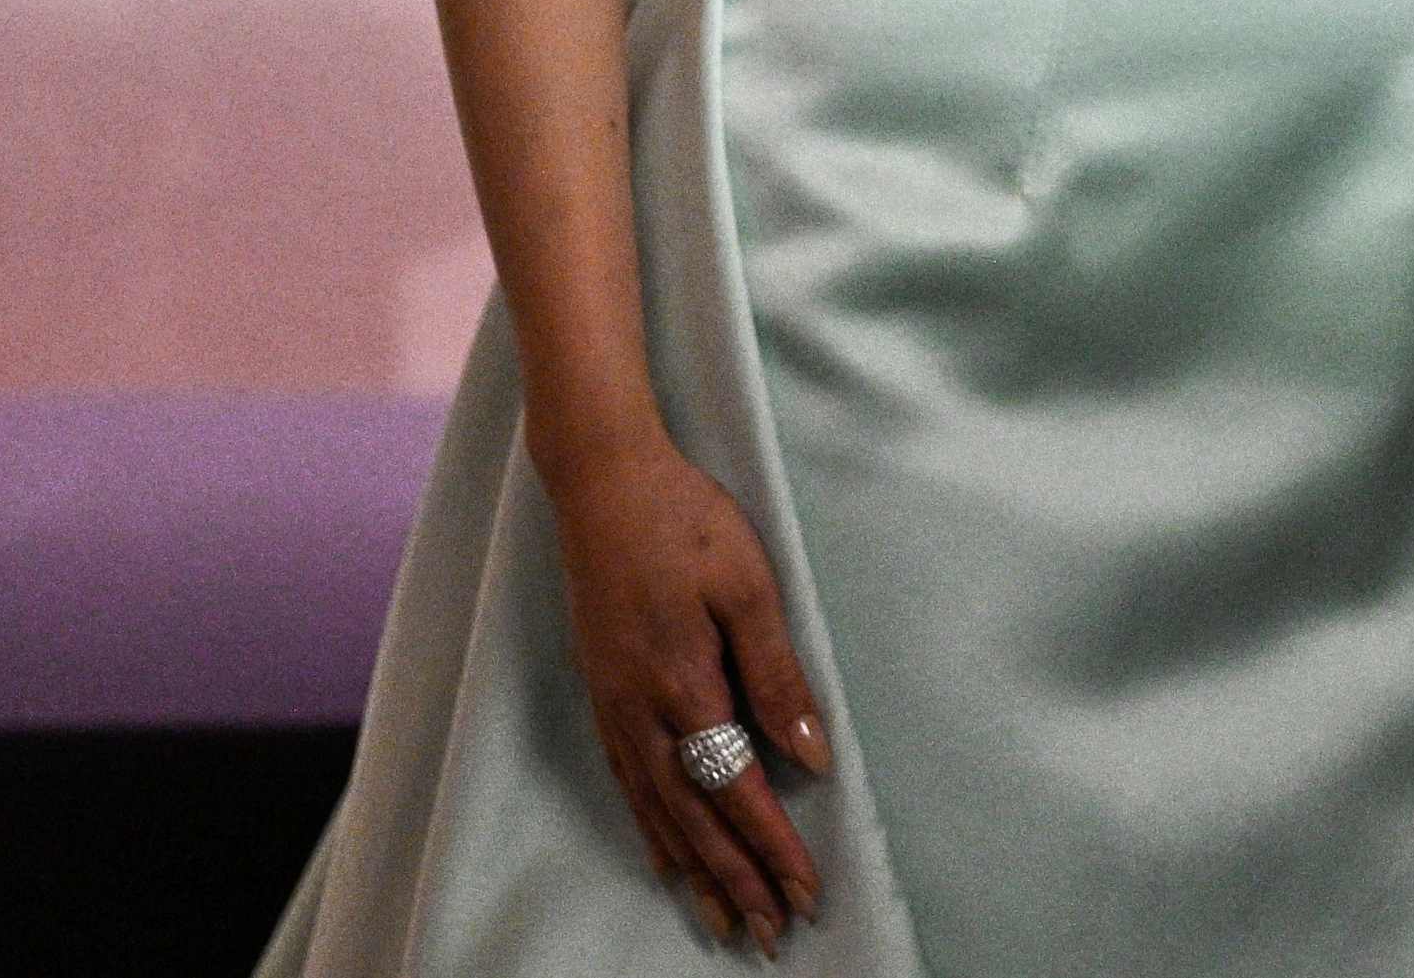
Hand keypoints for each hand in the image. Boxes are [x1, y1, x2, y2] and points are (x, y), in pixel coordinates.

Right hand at [549, 441, 831, 951]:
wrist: (602, 481)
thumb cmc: (684, 522)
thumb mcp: (750, 586)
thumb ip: (778, 675)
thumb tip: (811, 755)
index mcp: (686, 687)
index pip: (738, 791)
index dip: (772, 847)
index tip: (804, 891)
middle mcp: (642, 713)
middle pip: (694, 820)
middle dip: (737, 879)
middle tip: (769, 933)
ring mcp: (615, 707)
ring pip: (656, 812)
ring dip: (693, 871)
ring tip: (722, 919)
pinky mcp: (602, 693)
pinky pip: (627, 785)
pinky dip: (651, 830)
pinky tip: (664, 856)